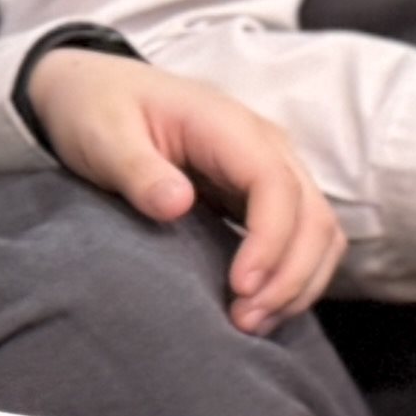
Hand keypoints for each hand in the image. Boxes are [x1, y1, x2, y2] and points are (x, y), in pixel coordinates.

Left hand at [22, 43, 343, 332]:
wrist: (96, 91)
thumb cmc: (98, 110)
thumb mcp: (103, 135)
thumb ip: (138, 170)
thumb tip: (176, 204)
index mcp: (228, 126)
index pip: (277, 185)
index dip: (270, 241)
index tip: (240, 287)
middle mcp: (264, 146)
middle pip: (313, 215)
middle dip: (290, 275)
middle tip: (245, 320)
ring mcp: (268, 170)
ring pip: (319, 231)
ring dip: (298, 282)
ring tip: (252, 323)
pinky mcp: (260, 196)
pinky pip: (301, 238)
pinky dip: (292, 276)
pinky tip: (258, 307)